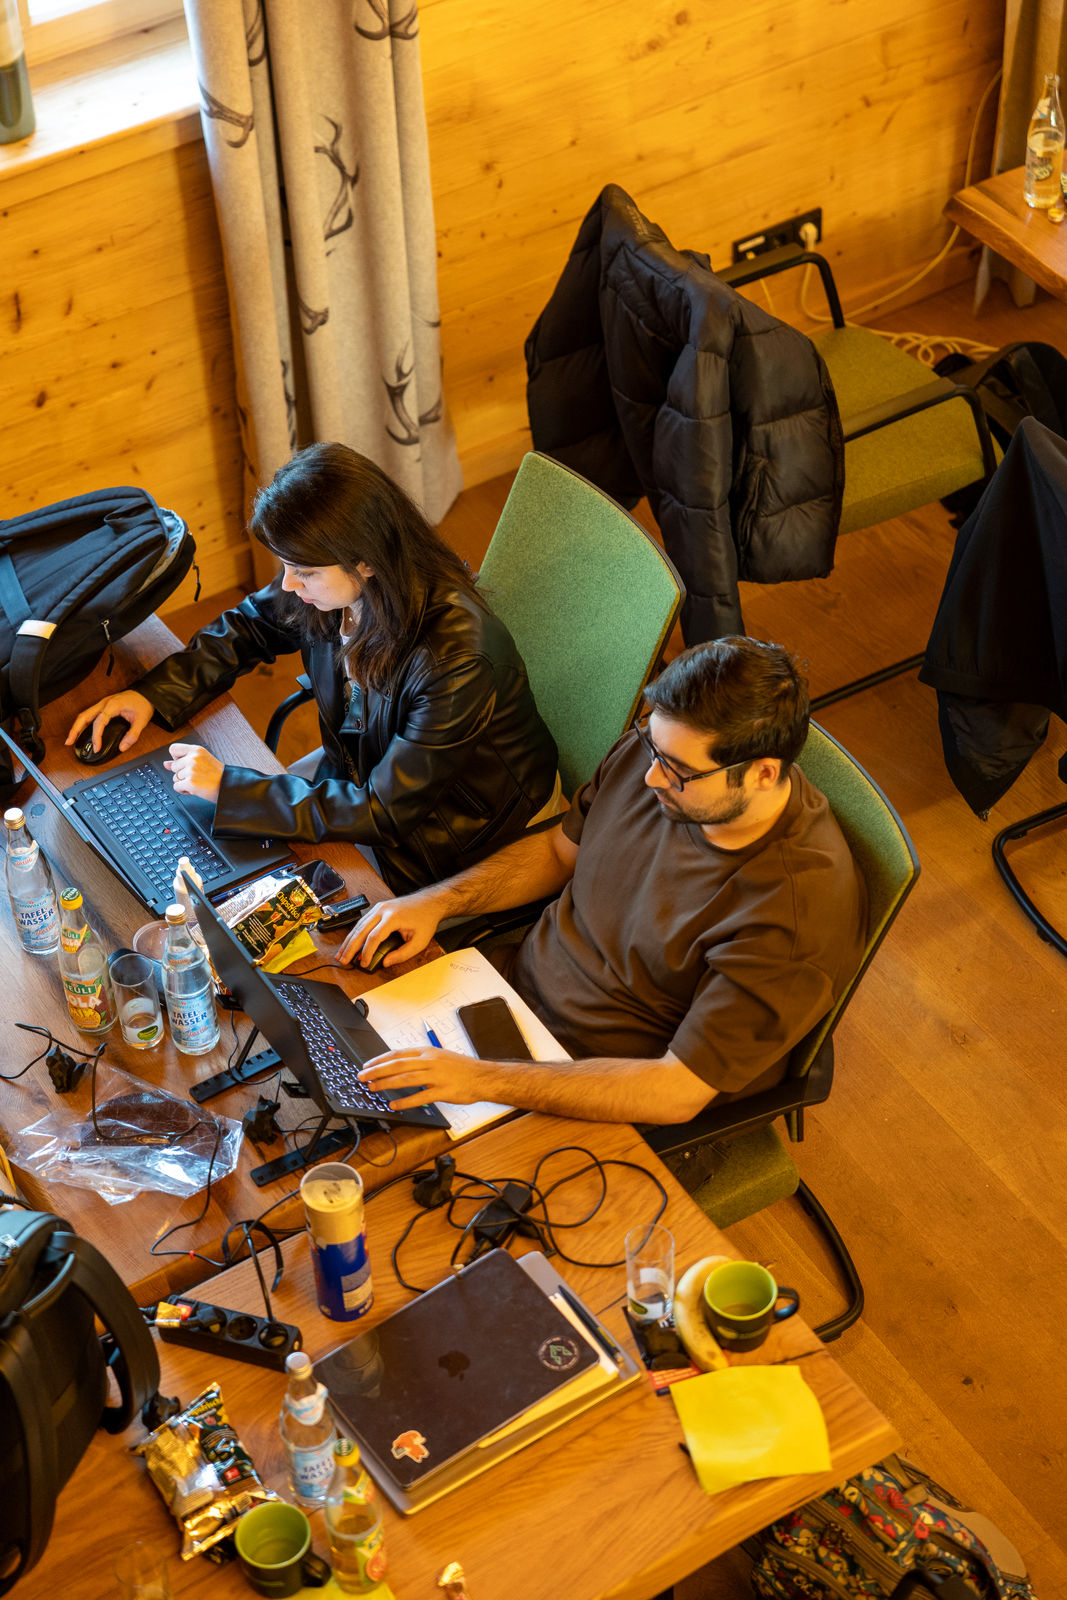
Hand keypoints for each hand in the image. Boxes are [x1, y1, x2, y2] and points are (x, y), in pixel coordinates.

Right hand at [65, 691, 153, 753]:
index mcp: (112, 705)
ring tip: (71, 739)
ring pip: (84, 714)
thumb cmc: (143, 703)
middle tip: (69, 742)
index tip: (96, 747)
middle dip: (75, 729)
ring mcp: (102, 703)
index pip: (99, 722)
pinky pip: (89, 714)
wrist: (146, 693)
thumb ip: (133, 735)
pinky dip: (83, 723)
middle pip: (84, 716)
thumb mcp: (142, 721)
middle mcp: (104, 703)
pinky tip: (81, 731)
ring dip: (76, 726)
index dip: (96, 736)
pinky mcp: (103, 705)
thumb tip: (123, 747)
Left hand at [164, 742, 223, 803]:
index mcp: (196, 750)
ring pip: (175, 778)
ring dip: (184, 782)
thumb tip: (166, 763)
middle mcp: (193, 758)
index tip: (184, 763)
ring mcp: (191, 770)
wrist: (229, 786)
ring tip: (198, 782)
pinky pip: (176, 787)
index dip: (176, 758)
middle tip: (197, 775)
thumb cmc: (218, 775)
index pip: (173, 749)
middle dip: (182, 773)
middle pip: (173, 767)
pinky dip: (184, 790)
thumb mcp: (202, 761)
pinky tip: (195, 789)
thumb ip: (182, 760)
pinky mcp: (190, 782)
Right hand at [337, 891, 443, 968]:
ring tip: (341, 954)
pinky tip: (350, 943)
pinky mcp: (378, 909)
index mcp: (393, 917)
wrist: (429, 902)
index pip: (374, 937)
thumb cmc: (425, 919)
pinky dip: (355, 934)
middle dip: (350, 947)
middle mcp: (383, 910)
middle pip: (361, 930)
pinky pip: (362, 922)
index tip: (363, 963)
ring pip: (358, 925)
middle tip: (343, 960)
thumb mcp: (419, 941)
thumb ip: (402, 954)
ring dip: (349, 941)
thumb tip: (386, 962)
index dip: (367, 952)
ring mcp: (379, 908)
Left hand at [358, 1046, 490, 1108]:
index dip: (380, 1059)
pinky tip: (394, 1105)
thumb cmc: (462, 1068)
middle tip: (362, 1076)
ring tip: (372, 1088)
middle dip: (377, 1070)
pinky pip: (420, 1097)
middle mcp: (430, 1061)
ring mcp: (436, 1076)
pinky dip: (405, 1101)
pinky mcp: (442, 1091)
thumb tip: (401, 1065)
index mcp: (428, 1052)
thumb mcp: (441, 1056)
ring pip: (405, 1078)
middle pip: (398, 1064)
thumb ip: (422, 1060)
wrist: (483, 1077)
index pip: (398, 1053)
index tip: (367, 1065)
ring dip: (386, 1083)